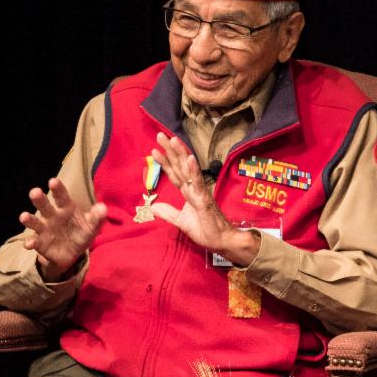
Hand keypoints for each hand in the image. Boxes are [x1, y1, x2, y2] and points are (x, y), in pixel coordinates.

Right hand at [19, 178, 107, 280]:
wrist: (72, 253)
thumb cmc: (81, 233)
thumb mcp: (92, 227)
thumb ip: (97, 218)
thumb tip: (103, 207)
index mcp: (65, 208)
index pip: (61, 196)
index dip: (57, 188)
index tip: (53, 181)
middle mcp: (52, 216)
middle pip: (44, 205)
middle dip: (39, 198)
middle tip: (35, 192)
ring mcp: (44, 229)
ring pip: (34, 222)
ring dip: (28, 219)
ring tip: (24, 217)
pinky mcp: (40, 242)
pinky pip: (33, 241)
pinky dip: (30, 242)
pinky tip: (29, 244)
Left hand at [149, 132, 260, 265]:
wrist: (222, 241)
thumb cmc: (206, 231)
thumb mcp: (182, 222)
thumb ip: (169, 213)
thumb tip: (154, 207)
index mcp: (189, 193)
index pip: (175, 174)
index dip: (165, 162)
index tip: (156, 149)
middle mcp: (194, 189)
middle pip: (179, 166)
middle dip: (170, 151)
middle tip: (160, 135)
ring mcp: (200, 192)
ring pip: (188, 170)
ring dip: (180, 154)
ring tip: (172, 140)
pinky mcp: (205, 200)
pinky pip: (198, 183)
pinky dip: (194, 170)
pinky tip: (189, 159)